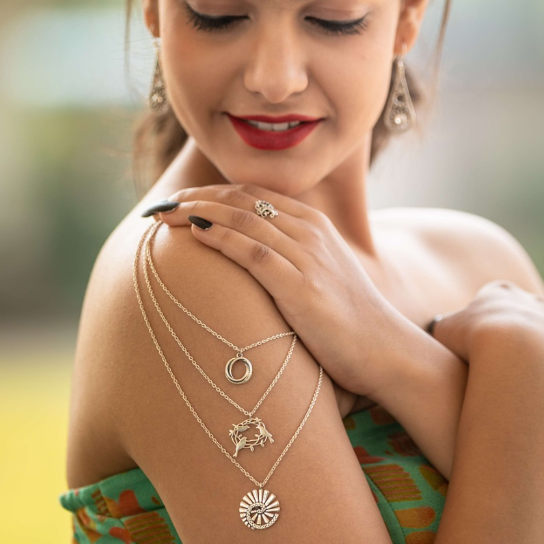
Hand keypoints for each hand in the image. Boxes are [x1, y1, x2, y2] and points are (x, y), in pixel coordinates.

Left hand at [139, 185, 406, 397]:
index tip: (177, 200)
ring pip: (243, 219)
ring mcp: (307, 256)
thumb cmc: (348, 320)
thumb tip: (250, 256)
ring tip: (164, 217)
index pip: (253, 195)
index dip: (211, 193)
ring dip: (198, 213)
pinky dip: (221, 239)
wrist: (384, 350)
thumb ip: (291, 256)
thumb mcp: (321, 275)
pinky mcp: (301, 286)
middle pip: (242, 201)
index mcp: (314, 224)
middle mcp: (310, 231)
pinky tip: (195, 234)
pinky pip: (253, 252)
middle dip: (196, 199)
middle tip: (159, 207)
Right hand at [429, 281, 543, 415]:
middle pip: (532, 325)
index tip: (479, 349)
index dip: (487, 327)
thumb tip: (439, 333)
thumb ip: (444, 329)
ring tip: (526, 400)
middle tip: (504, 375)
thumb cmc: (472, 340)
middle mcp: (540, 308)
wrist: (516, 353)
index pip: (497, 303)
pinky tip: (543, 414)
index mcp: (504, 294)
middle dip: (522, 347)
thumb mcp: (444, 330)